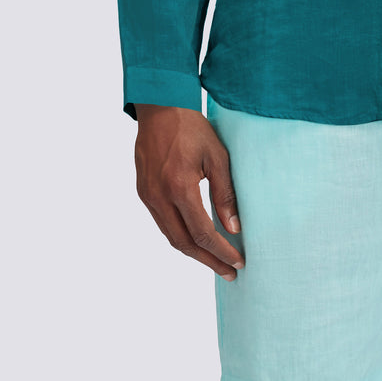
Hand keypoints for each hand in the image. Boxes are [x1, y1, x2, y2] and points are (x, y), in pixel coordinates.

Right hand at [133, 103, 244, 280]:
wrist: (160, 108)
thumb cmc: (192, 128)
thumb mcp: (217, 156)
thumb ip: (225, 193)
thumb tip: (234, 227)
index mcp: (179, 188)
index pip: (202, 233)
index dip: (221, 251)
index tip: (238, 262)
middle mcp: (159, 197)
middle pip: (184, 243)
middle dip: (208, 261)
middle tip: (229, 272)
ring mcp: (147, 196)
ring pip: (170, 236)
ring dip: (193, 252)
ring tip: (215, 261)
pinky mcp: (143, 192)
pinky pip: (161, 223)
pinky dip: (180, 236)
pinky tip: (195, 239)